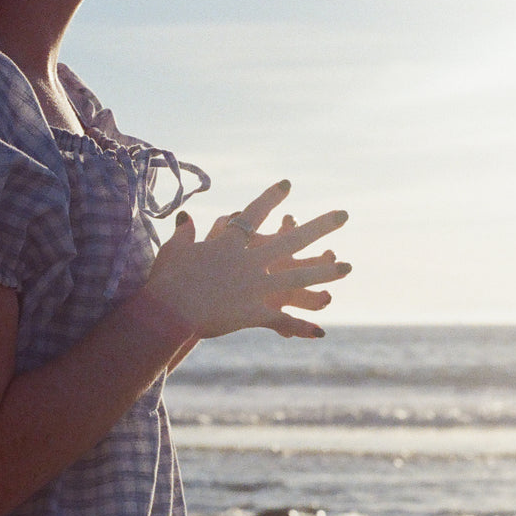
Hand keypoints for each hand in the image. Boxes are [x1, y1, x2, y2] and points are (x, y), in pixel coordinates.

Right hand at [144, 180, 349, 338]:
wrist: (168, 309)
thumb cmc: (167, 279)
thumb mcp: (174, 251)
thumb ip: (184, 233)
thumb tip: (186, 217)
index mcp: (230, 243)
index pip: (255, 214)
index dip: (271, 198)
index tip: (287, 184)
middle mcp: (251, 260)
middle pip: (293, 239)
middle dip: (321, 226)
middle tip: (343, 215)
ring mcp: (256, 286)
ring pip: (299, 277)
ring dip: (325, 273)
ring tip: (347, 268)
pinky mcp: (255, 312)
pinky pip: (283, 320)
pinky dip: (301, 327)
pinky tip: (320, 331)